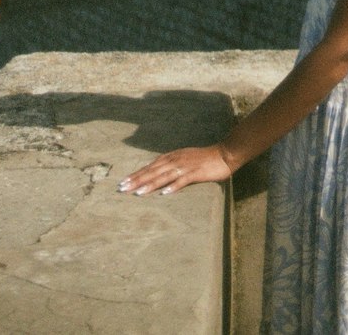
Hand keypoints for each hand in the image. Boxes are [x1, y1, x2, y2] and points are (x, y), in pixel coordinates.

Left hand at [118, 144, 232, 197]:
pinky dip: (173, 186)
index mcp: (173, 156)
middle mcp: (176, 160)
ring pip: (164, 176)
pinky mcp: (196, 173)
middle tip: (123, 188)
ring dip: (150, 184)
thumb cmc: (205, 158)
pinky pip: (183, 180)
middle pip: (153, 171)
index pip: (151, 166)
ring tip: (138, 193)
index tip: (124, 182)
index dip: (137, 174)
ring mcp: (186, 166)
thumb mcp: (185, 159)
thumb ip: (172, 165)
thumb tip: (158, 174)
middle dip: (137, 180)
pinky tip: (165, 193)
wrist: (225, 153)